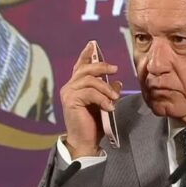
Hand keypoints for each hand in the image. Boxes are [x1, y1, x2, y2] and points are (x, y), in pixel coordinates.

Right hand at [60, 41, 121, 157]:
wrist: (85, 141)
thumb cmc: (93, 124)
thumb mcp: (104, 104)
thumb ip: (108, 92)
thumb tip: (117, 81)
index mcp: (76, 86)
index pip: (80, 66)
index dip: (86, 55)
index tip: (92, 45)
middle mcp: (69, 87)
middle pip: (85, 69)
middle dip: (101, 66)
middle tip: (115, 69)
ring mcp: (68, 93)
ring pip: (89, 80)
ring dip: (105, 88)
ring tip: (114, 99)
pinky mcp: (71, 101)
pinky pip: (90, 93)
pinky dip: (102, 98)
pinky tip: (109, 107)